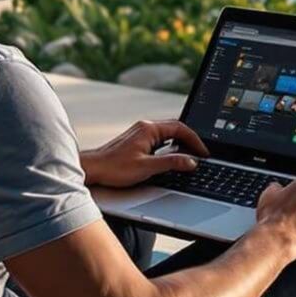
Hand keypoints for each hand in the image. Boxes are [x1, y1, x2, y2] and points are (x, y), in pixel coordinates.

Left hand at [81, 120, 209, 187]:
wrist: (92, 169)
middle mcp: (145, 127)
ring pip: (168, 133)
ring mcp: (140, 133)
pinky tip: (171, 155)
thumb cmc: (114, 168)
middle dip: (190, 140)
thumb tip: (191, 161)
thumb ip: (171, 163)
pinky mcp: (136, 140)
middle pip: (176, 128)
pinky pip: (160, 138)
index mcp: (149, 129)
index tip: (203, 152)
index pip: (180, 129)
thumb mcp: (146, 167)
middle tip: (200, 153)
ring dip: (180, 143)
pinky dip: (170, 145)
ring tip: (190, 155)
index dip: (195, 140)